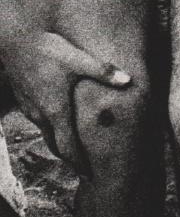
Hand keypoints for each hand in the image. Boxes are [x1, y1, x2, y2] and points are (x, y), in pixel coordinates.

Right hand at [2, 30, 131, 177]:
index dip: (79, 164)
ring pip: (46, 132)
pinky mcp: (24, 100)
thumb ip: (103, 71)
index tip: (91, 177)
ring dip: (60, 141)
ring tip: (76, 144)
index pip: (68, 148)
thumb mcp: (77, 59)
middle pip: (57, 145)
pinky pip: (38, 120)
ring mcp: (30, 109)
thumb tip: (130, 80)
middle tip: (86, 167)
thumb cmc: (47, 49)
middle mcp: (41, 115)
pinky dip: (51, 126)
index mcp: (56, 111)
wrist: (14, 39)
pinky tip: (59, 118)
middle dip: (71, 157)